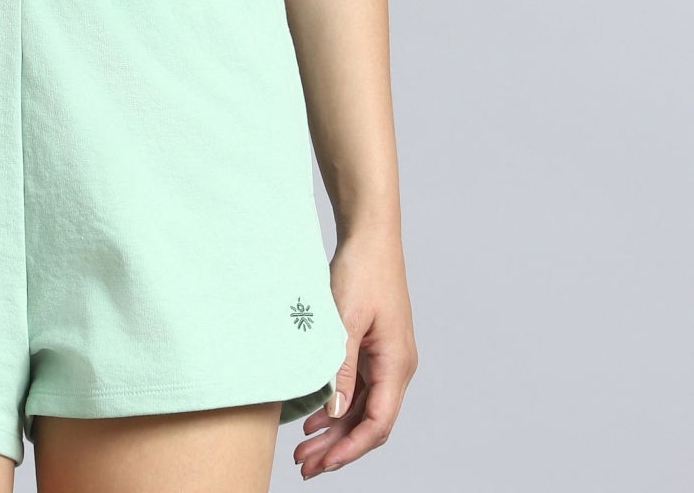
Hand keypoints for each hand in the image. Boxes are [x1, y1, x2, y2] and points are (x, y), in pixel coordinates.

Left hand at [294, 231, 417, 477]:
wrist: (369, 234)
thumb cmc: (362, 269)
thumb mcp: (345, 320)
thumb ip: (340, 367)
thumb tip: (335, 413)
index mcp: (396, 363)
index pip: (378, 423)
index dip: (350, 449)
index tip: (323, 464)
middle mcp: (396, 366)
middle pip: (369, 421)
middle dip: (338, 447)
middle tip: (305, 466)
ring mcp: (386, 357)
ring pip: (362, 407)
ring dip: (335, 430)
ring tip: (304, 449)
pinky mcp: (373, 347)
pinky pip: (357, 388)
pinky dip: (337, 406)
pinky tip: (314, 418)